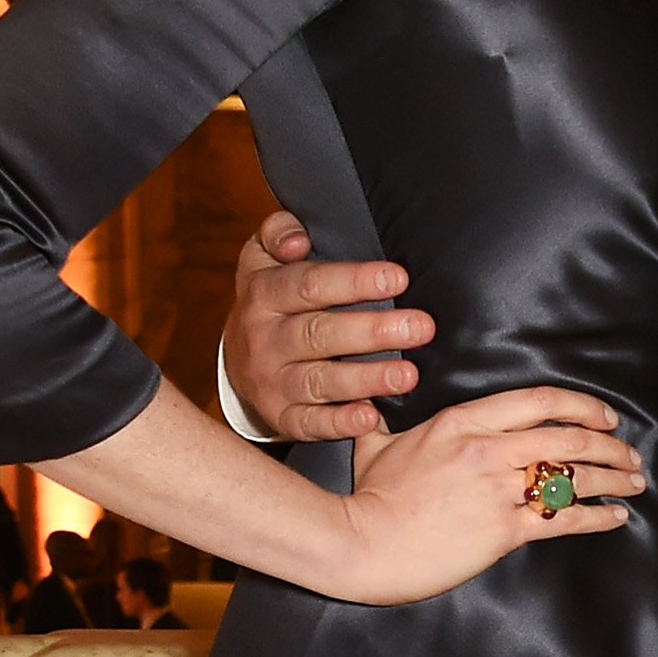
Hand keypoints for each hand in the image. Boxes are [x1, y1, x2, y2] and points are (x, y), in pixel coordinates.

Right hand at [227, 212, 437, 440]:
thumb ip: (279, 232)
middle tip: (420, 327)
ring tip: (408, 375)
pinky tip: (370, 417)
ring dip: (366, 379)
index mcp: (264, 293)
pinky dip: (339, 423)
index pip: (310, 284)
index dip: (355, 281)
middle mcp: (264, 339)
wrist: (237, 356)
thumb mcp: (262, 254)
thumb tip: (298, 239)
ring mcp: (270, 381)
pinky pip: (309, 424)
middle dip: (374, 331)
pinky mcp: (280, 416)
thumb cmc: (270, 296)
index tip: (399, 278)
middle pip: (320, 334)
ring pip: (320, 381)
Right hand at [335, 386, 644, 603]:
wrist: (361, 544)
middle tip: (629, 453)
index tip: (603, 416)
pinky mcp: (503, 530)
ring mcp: (497, 489)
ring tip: (635, 481)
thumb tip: (373, 414)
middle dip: (608, 444)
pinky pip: (563, 519)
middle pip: (566, 435)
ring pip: (572, 475)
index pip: (538, 401)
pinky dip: (597, 517)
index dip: (581, 405)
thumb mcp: (376, 446)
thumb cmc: (368, 498)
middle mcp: (487, 449)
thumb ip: (386, 426)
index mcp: (463, 422)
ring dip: (612, 477)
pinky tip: (616, 516)